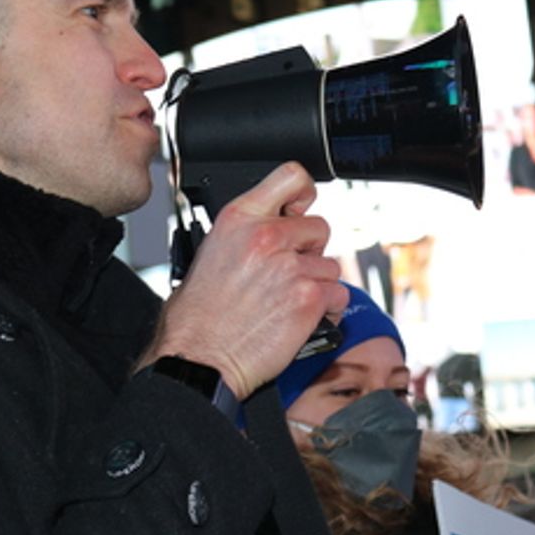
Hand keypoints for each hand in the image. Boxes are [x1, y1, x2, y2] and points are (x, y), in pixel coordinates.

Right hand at [143, 162, 347, 399]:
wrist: (198, 357)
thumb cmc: (196, 317)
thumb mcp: (210, 253)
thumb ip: (246, 234)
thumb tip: (273, 228)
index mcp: (239, 218)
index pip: (291, 177)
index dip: (303, 193)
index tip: (301, 208)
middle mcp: (266, 236)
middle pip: (320, 226)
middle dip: (309, 250)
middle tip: (287, 273)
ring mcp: (290, 266)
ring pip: (330, 265)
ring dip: (316, 283)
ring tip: (286, 301)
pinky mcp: (308, 298)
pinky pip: (338, 295)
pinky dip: (326, 309)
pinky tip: (301, 318)